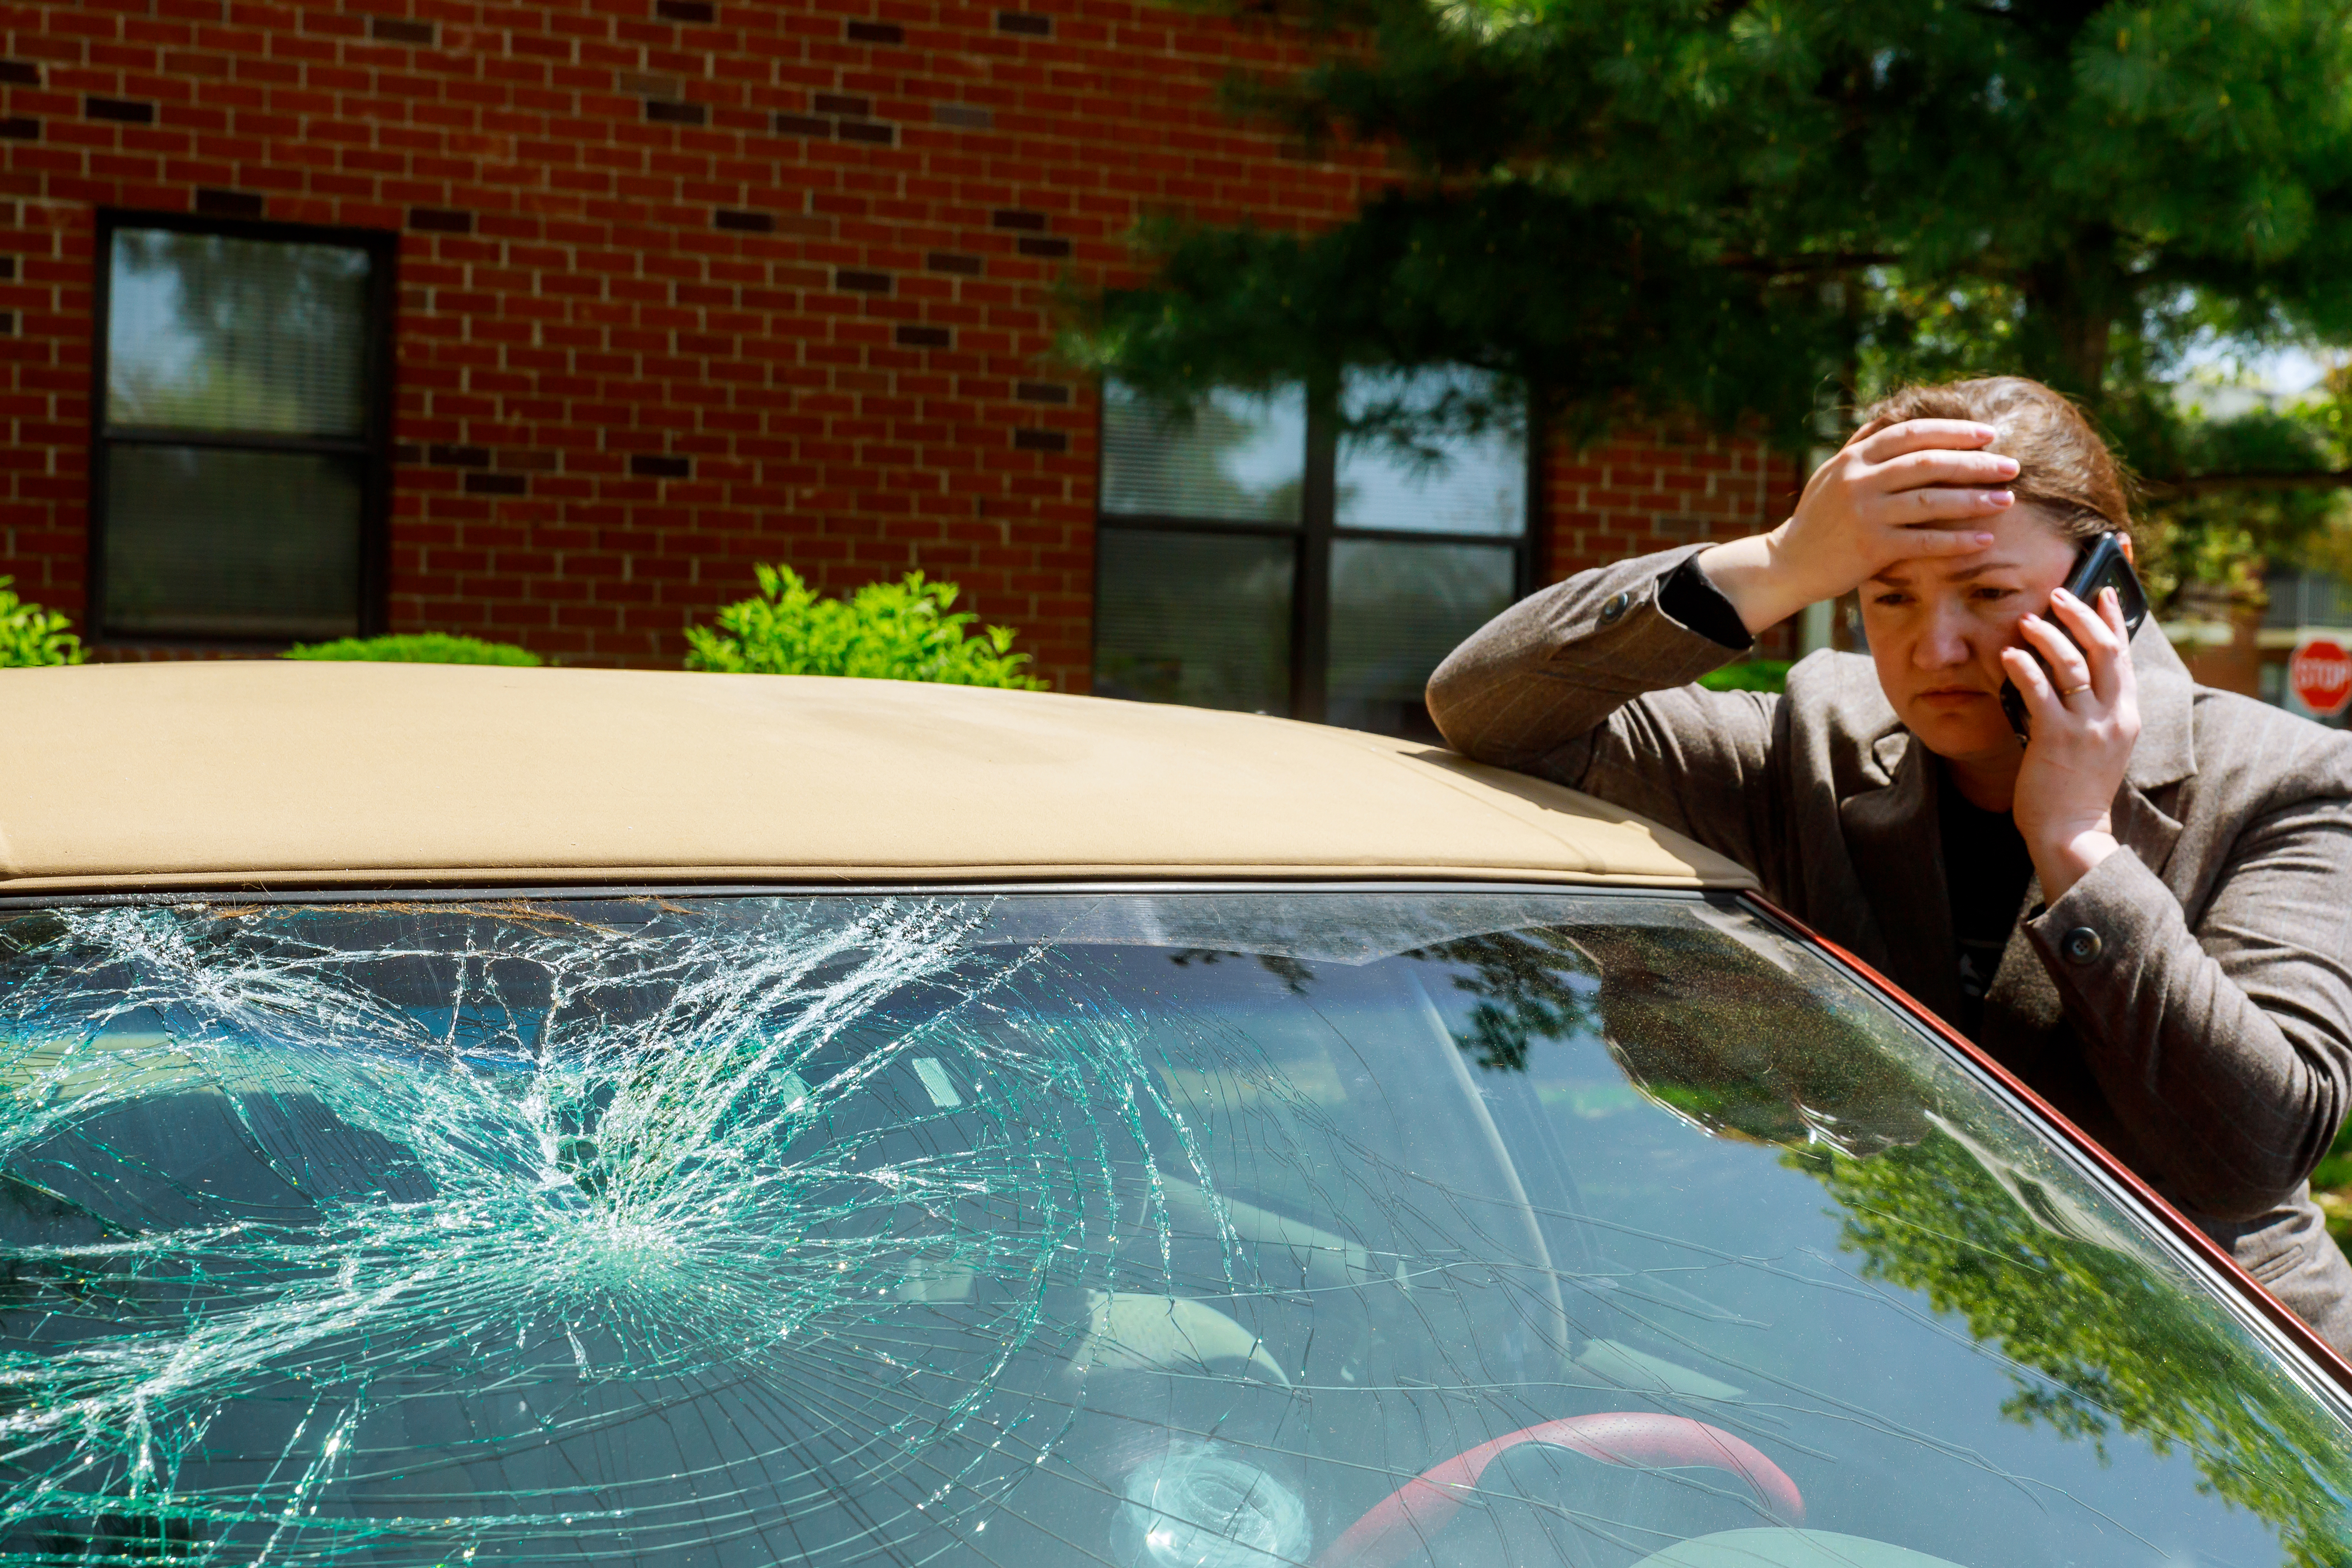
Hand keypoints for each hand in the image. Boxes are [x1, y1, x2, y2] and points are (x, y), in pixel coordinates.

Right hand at [1695, 419, 2019, 632]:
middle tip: (2012, 466)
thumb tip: (1892, 415)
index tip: (1988, 434)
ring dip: (1974, 499)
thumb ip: (1862, 445)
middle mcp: (1859, 481)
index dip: (1953, 431)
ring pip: (1931, 500)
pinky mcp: (1871, 548)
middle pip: (1928, 463)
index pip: (1911, 434)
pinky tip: (1984, 539)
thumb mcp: (1831, 473)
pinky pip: (1924, 541)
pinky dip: (1957, 540)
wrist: (1786, 564)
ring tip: (2006, 500)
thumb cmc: (1816, 518)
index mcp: (1854, 458)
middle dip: (1975, 463)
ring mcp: (1865, 514)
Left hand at [2006, 585, 2140, 899]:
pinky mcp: (2057, 739)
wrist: (2071, 833)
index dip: (2113, 620)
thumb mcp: (2097, 746)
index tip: (2102, 592)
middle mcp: (2113, 717)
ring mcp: (2088, 728)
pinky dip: (2023, 668)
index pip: (2124, 657)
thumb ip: (2090, 712)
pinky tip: (2008, 656)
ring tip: (2026, 621)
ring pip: (2074, 665)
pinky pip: (2040, 691)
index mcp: (2126, 716)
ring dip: (2048, 636)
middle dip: (2082, 615)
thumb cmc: (2075, 790)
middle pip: (2105, 650)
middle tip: (2058, 594)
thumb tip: (2062, 676)